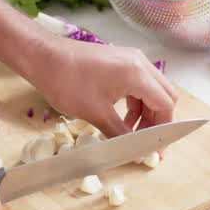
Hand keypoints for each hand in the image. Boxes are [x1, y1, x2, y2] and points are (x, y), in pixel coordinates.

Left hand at [24, 36, 177, 137]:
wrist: (43, 57)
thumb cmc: (67, 82)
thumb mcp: (96, 114)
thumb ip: (120, 134)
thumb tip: (135, 151)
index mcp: (137, 74)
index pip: (166, 104)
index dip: (163, 129)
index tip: (155, 150)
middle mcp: (139, 63)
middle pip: (163, 95)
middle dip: (157, 121)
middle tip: (144, 142)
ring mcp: (130, 59)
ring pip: (151, 90)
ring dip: (145, 112)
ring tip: (129, 132)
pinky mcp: (119, 60)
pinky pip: (137, 83)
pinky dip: (135, 102)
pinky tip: (120, 117)